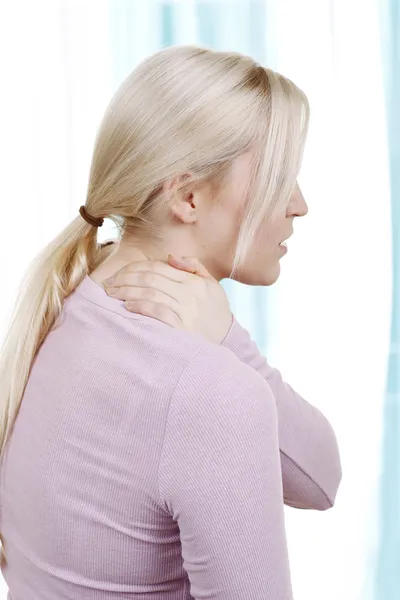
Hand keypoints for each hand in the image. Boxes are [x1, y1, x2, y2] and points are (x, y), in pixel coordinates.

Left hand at [103, 255, 232, 343]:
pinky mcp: (181, 328)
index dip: (135, 267)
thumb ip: (193, 266)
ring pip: (150, 293)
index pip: (158, 267)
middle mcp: (189, 294)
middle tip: (109, 284)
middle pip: (150, 279)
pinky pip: (156, 312)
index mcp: (194, 281)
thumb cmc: (216, 312)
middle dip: (125, 278)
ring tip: (112, 294)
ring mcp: (185, 311)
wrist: (228, 341)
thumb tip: (170, 256)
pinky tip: (127, 306)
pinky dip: (140, 307)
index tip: (119, 273)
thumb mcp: (211, 284)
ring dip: (126, 292)